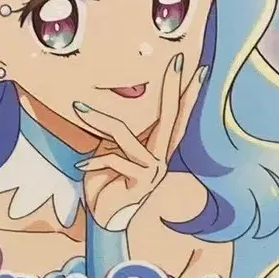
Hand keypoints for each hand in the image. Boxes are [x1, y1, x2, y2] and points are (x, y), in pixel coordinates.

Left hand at [73, 54, 206, 230]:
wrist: (104, 218)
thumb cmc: (107, 181)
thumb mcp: (111, 150)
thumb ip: (118, 133)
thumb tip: (102, 105)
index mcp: (157, 147)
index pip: (176, 115)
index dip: (187, 92)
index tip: (200, 69)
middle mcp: (161, 158)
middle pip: (171, 116)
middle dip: (173, 87)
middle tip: (177, 60)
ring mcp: (153, 171)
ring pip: (124, 135)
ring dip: (99, 119)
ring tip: (78, 107)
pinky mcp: (139, 184)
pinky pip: (113, 160)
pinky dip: (94, 161)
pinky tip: (81, 165)